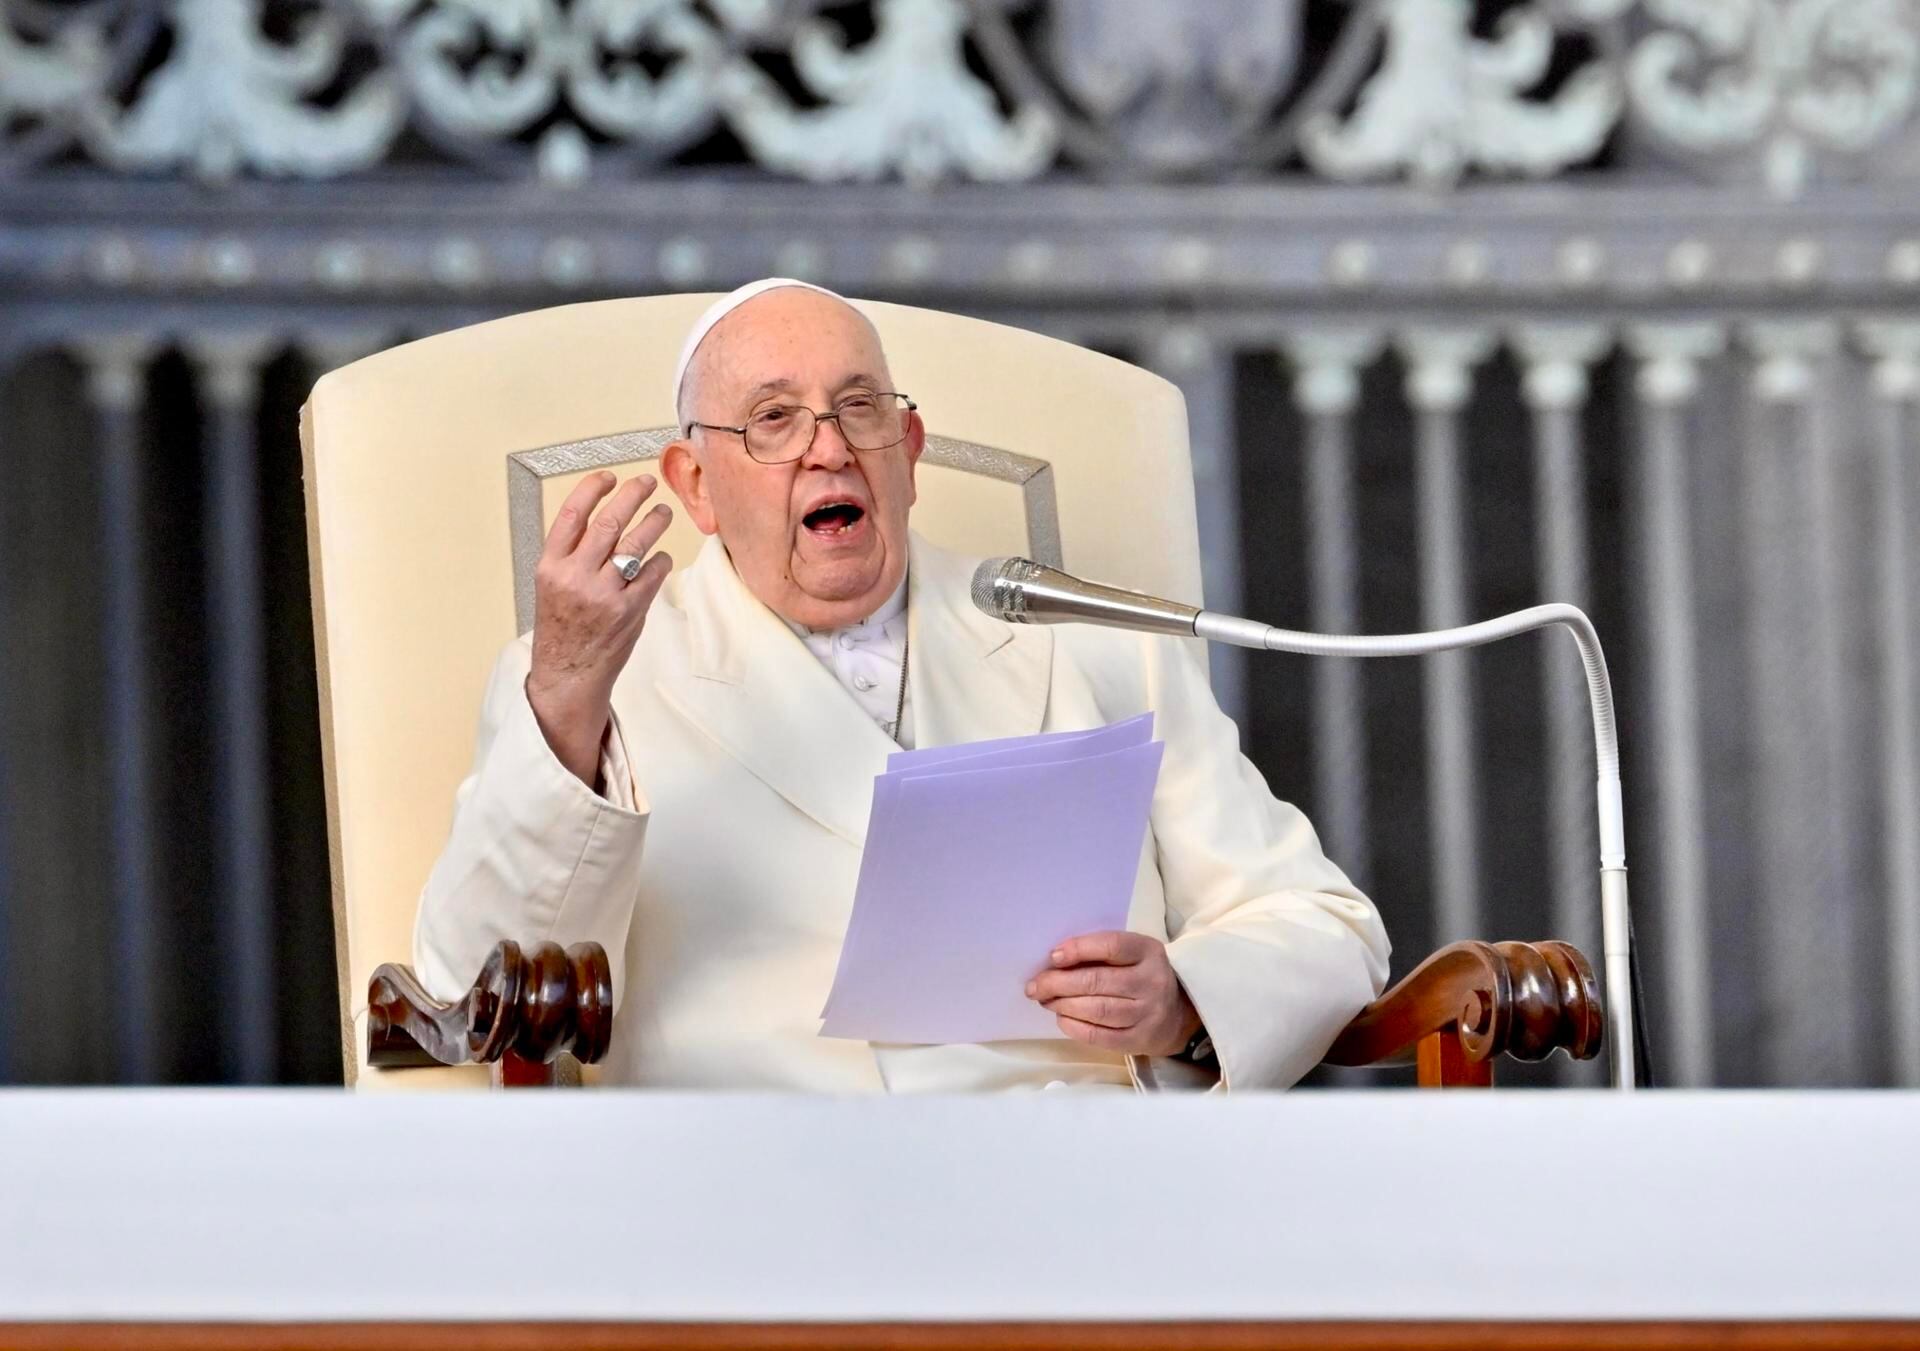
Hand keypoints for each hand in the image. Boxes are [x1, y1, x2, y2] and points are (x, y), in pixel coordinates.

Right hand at [526, 471, 672, 784]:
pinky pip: (654, 572)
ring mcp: (604, 595)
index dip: (593, 488)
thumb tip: (603, 516)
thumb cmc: (561, 628)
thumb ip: (571, 553)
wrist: (568, 674)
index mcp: (551, 566)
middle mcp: (576, 577)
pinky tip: (659, 556)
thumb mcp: (551, 585)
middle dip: (632, 495)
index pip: (573, 514)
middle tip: (646, 482)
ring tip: (662, 513)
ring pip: (636, 543)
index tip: (608, 476)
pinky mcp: (630, 611)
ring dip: (654, 522)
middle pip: (609, 522)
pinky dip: (660, 560)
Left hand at [1025, 930, 1201, 1057]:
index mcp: (1148, 951)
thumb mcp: (1133, 955)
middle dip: (1058, 983)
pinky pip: (1100, 1035)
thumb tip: (1054, 961)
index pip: (1111, 946)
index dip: (1079, 949)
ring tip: (1045, 1001)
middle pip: (1097, 981)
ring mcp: (1147, 1013)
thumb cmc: (1142, 976)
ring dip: (1063, 1005)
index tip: (1053, 956)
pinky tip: (1062, 1019)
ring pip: (1097, 1009)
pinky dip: (1074, 1027)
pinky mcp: (1139, 1039)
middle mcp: (1151, 981)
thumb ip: (1101, 953)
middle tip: (1035, 986)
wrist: (1180, 1013)